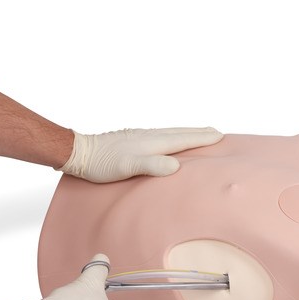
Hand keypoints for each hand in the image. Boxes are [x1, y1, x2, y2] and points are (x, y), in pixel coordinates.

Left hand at [58, 127, 223, 182]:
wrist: (79, 152)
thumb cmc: (101, 164)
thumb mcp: (127, 168)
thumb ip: (151, 165)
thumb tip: (176, 166)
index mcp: (151, 143)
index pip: (182, 139)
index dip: (201, 139)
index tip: (219, 136)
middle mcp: (148, 136)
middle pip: (179, 132)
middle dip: (198, 132)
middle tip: (216, 131)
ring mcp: (140, 137)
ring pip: (170, 133)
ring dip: (187, 132)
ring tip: (198, 133)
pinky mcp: (133, 139)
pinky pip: (161, 136)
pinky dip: (173, 136)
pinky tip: (169, 139)